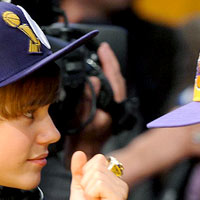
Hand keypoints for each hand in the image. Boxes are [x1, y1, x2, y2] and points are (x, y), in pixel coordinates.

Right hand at [63, 42, 125, 160]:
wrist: (85, 152)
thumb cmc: (83, 138)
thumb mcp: (82, 117)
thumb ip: (89, 98)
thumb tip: (95, 79)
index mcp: (113, 106)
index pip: (114, 78)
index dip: (108, 61)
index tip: (103, 48)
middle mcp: (116, 105)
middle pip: (117, 78)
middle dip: (110, 62)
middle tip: (102, 48)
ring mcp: (113, 108)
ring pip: (114, 83)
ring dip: (108, 69)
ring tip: (101, 57)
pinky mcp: (108, 110)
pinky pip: (109, 89)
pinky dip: (106, 78)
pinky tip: (99, 74)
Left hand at [68, 151, 127, 199]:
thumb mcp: (78, 186)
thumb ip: (79, 169)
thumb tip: (79, 152)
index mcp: (113, 179)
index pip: (98, 159)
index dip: (86, 173)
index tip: (88, 191)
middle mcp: (121, 183)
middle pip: (97, 165)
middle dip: (86, 182)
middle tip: (90, 198)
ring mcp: (121, 190)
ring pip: (97, 174)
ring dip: (88, 190)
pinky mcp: (118, 198)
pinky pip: (99, 184)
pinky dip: (91, 194)